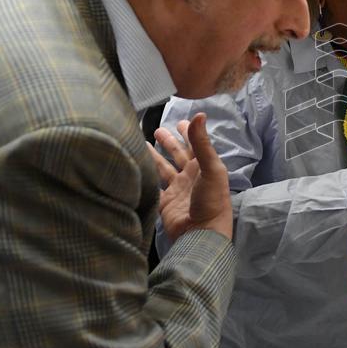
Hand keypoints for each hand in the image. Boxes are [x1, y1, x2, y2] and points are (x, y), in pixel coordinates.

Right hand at [148, 113, 232, 240]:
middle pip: (177, 155)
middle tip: (157, 130)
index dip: (188, 133)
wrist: (201, 233)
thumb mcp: (211, 168)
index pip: (195, 145)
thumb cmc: (211, 200)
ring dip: (154, 157)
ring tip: (142, 144)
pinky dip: (145, 178)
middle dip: (169, 143)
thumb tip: (198, 114)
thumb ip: (202, 142)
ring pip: (163, 169)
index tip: (180, 122)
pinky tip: (135, 168)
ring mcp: (176, 190)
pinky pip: (153, 187)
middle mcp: (190, 177)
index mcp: (204, 167)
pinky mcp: (164, 203)